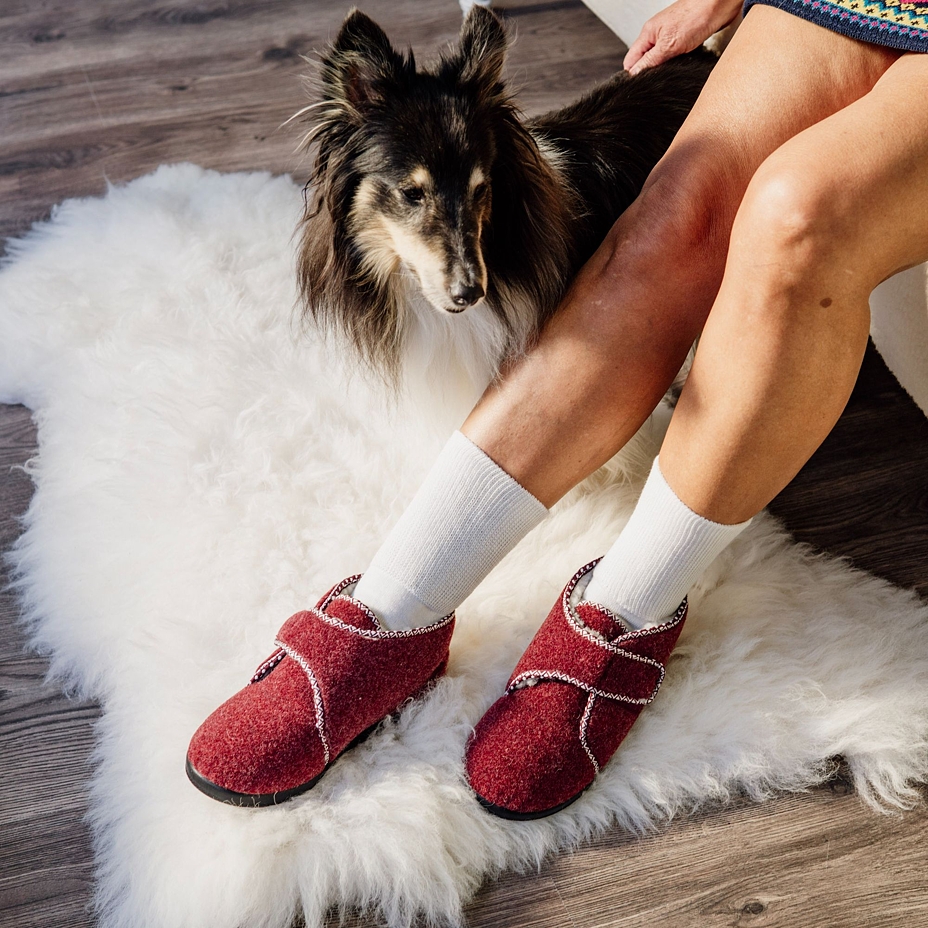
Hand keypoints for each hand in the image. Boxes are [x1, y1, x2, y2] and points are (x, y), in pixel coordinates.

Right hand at [623, 0, 742, 73]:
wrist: (719, 4)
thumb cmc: (696, 15)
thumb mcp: (668, 45)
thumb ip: (650, 61)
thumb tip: (634, 74)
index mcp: (648, 33)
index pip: (631, 60)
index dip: (634, 74)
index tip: (642, 84)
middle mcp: (657, 35)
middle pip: (645, 61)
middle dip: (650, 72)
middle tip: (659, 80)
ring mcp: (670, 37)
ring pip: (660, 60)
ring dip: (665, 68)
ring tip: (672, 71)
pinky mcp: (684, 39)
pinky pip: (675, 56)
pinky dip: (678, 62)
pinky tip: (683, 64)